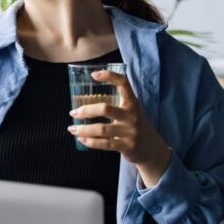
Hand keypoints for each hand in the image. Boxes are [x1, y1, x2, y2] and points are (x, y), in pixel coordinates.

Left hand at [68, 69, 171, 187]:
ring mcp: (130, 132)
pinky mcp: (127, 146)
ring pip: (102, 129)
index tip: (94, 75)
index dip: (109, 76)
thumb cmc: (135, 126)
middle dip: (86, 110)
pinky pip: (105, 144)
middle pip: (105, 109)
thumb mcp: (131, 111)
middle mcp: (132, 116)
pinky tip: (81, 139)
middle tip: (73, 112)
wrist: (151, 148)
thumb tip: (87, 99)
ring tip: (72, 128)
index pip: (123, 84)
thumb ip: (116, 104)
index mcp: (132, 103)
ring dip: (83, 129)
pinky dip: (90, 142)